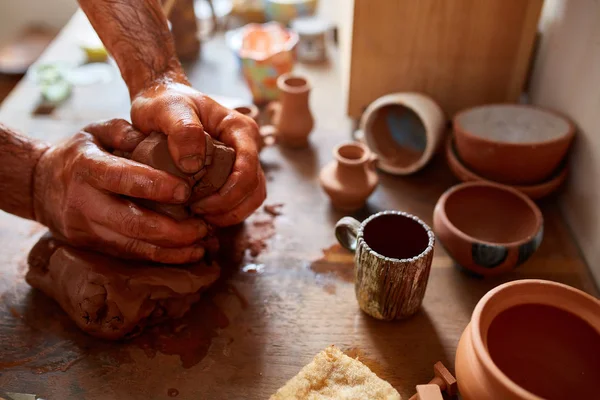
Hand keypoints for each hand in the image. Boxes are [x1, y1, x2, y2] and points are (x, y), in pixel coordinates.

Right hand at [33, 119, 208, 263]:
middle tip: (204, 227)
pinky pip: (130, 255)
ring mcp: (86, 229)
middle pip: (133, 224)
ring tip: (202, 245)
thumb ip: (126, 130)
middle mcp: (84, 202)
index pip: (122, 178)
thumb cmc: (78, 153)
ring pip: (134, 247)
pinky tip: (185, 253)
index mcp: (86, 167)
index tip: (187, 191)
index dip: (156, 186)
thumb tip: (162, 138)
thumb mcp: (96, 131)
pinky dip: (160, 257)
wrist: (37, 185)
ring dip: (172, 251)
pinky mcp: (92, 246)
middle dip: (174, 231)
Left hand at [131, 78, 265, 225]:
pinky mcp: (232, 173)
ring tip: (200, 216)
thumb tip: (193, 164)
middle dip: (230, 209)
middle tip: (198, 214)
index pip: (248, 170)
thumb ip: (183, 130)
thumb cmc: (165, 100)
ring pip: (251, 199)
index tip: (198, 204)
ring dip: (229, 214)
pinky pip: (240, 201)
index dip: (228, 195)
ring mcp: (242, 161)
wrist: (161, 99)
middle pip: (255, 190)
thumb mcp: (167, 109)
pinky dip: (224, 213)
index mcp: (240, 130)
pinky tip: (200, 213)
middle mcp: (248, 147)